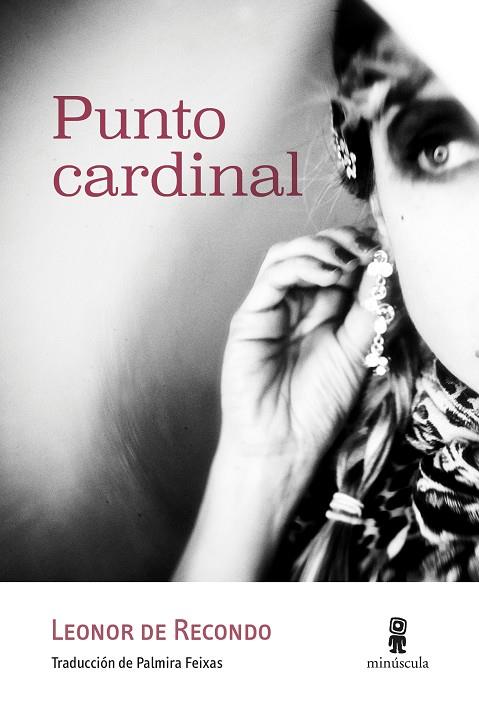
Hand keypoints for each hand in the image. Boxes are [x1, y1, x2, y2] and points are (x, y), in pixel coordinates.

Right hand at [174, 226, 378, 579]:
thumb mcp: (358, 349)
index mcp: (324, 312)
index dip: (361, 248)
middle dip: (343, 242)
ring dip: (321, 248)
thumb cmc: (319, 405)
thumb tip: (386, 264)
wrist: (284, 443)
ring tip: (347, 260)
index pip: (341, 264)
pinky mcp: (251, 316)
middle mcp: (297, 304)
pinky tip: (326, 274)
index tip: (386, 245)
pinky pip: (272, 277)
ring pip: (290, 254)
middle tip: (367, 247)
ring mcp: (272, 308)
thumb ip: (369, 307)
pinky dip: (301, 266)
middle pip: (315, 251)